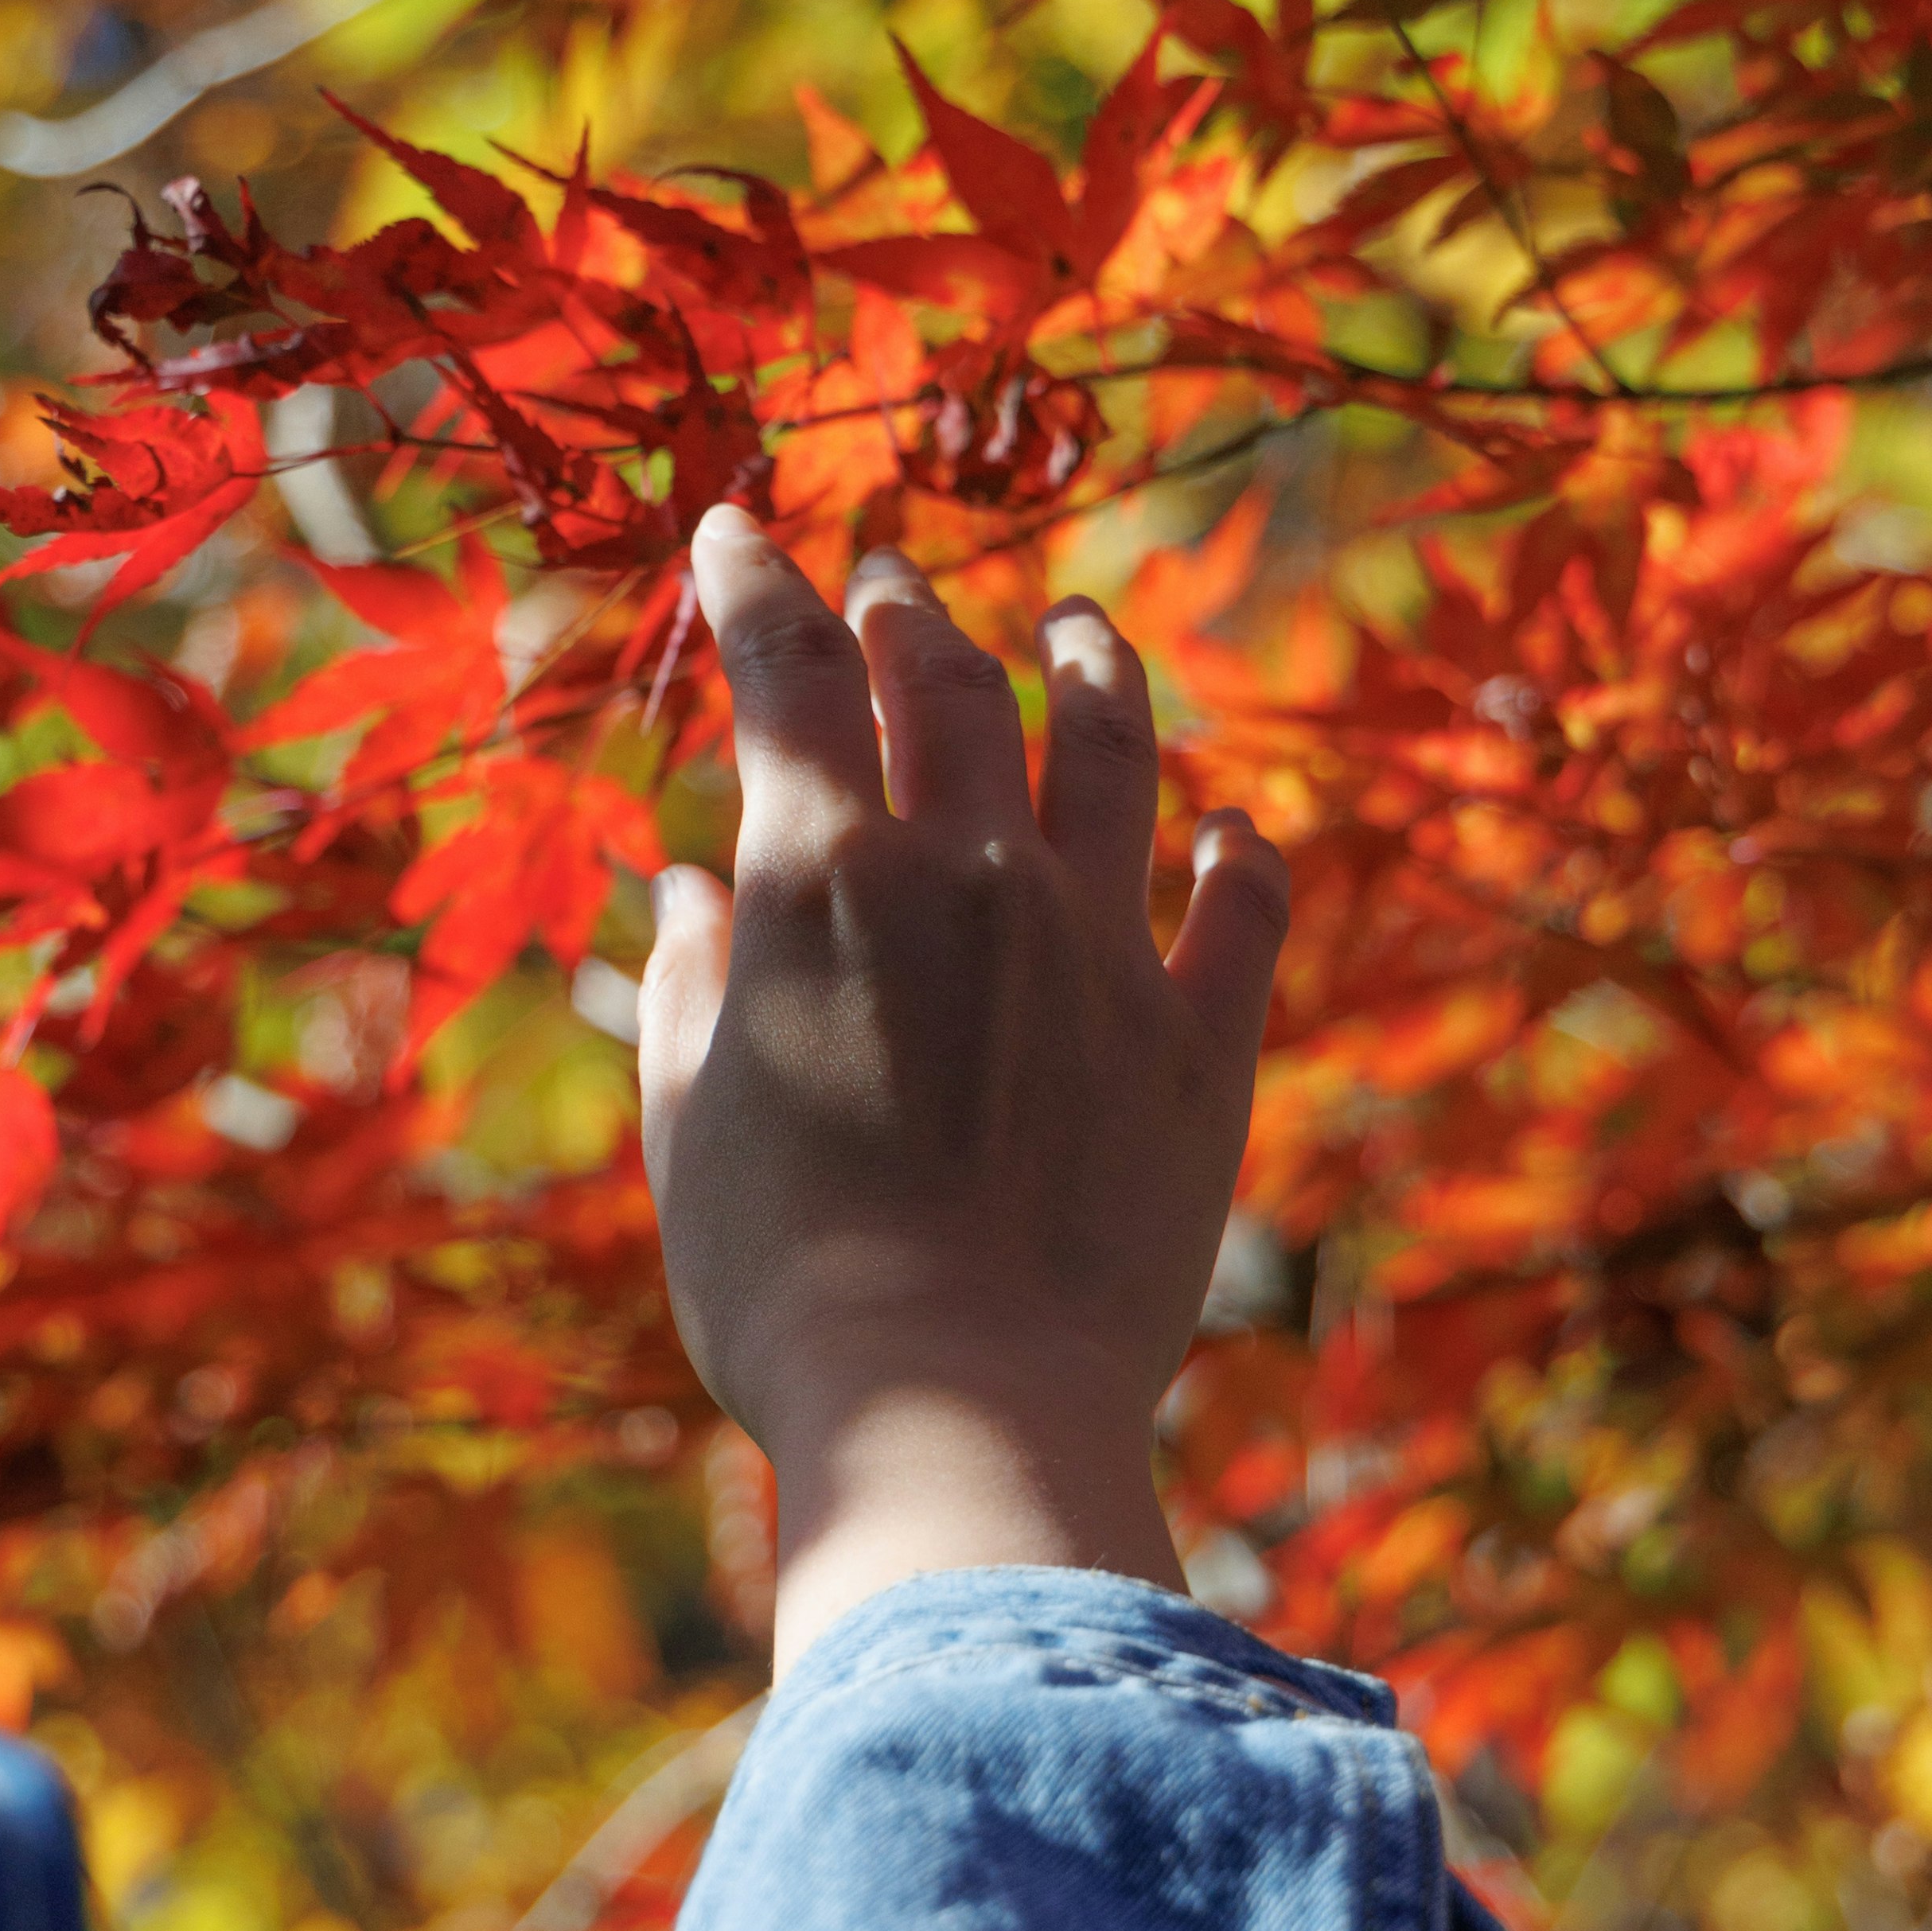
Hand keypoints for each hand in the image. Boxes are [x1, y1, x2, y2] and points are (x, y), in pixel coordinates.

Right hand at [639, 507, 1290, 1669]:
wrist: (955, 1403)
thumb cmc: (781, 1281)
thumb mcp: (689, 1125)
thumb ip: (688, 985)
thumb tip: (688, 887)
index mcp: (826, 880)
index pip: (789, 673)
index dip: (759, 584)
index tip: (739, 528)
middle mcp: (972, 874)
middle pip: (950, 685)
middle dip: (907, 610)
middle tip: (888, 575)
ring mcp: (1100, 946)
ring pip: (1107, 750)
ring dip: (1087, 666)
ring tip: (1076, 623)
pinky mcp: (1200, 1042)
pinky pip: (1241, 908)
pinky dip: (1243, 854)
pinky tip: (1239, 825)